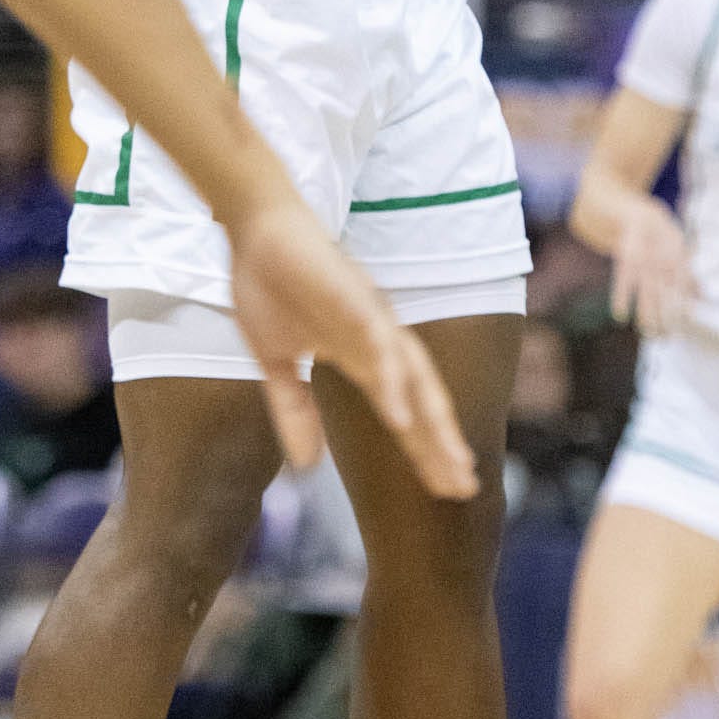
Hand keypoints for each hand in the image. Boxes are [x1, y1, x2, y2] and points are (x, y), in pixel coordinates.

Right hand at [225, 191, 476, 499]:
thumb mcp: (275, 364)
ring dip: (430, 418)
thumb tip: (306, 466)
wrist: (254, 231)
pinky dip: (392, 378)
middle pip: (422, 400)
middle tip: (464, 487)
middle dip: (442, 444)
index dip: (425, 450)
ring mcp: (369, 318)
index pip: (404, 413)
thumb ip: (293, 409)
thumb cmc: (268, 288)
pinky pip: (379, 342)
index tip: (449, 488)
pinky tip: (399, 413)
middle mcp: (377, 340)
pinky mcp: (353, 297)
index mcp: (362, 357)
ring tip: (447, 460)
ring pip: (412, 374)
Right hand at [608, 196, 691, 336]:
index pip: (680, 292)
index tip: (683, 329)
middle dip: (664, 318)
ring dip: (646, 314)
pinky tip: (620, 315)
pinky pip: (622, 281)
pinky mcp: (626, 259)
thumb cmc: (665, 240)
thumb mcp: (682, 255)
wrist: (644, 216)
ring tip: (647, 333)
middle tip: (665, 339)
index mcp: (677, 265)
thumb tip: (702, 298)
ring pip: (645, 293)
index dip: (682, 311)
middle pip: (663, 297)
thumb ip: (688, 278)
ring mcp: (644, 263)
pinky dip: (620, 298)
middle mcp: (662, 266)